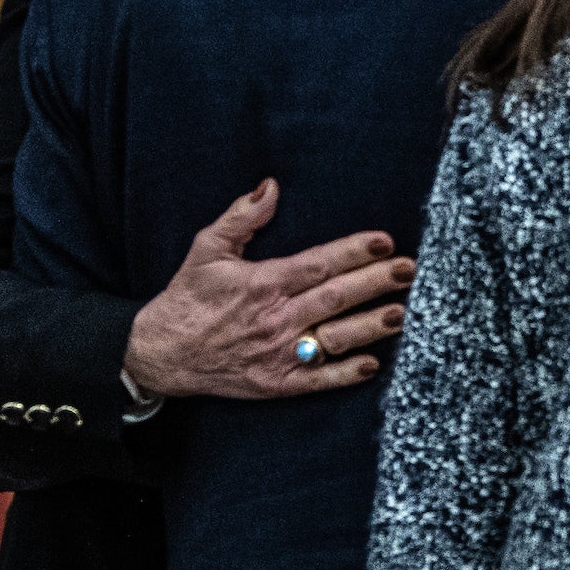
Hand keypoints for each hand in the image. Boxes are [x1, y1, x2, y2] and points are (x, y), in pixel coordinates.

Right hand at [123, 180, 412, 400]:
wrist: (158, 354)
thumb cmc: (188, 298)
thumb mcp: (206, 249)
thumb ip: (241, 217)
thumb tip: (270, 186)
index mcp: (263, 283)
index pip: (318, 263)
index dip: (354, 251)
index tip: (385, 241)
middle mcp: (275, 317)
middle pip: (336, 297)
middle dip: (377, 282)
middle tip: (411, 271)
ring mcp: (277, 353)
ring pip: (334, 338)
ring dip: (370, 326)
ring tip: (402, 314)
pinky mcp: (275, 383)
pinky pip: (316, 380)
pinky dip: (344, 374)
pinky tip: (372, 365)